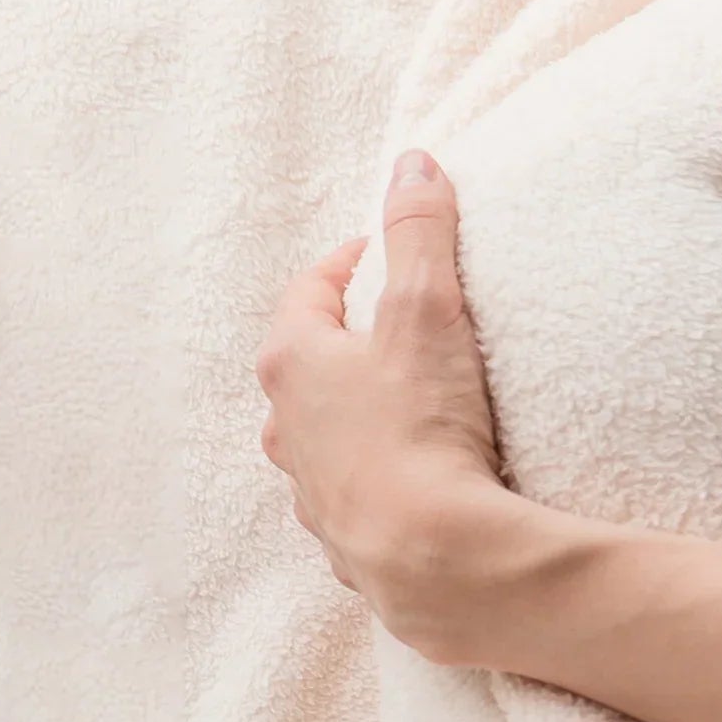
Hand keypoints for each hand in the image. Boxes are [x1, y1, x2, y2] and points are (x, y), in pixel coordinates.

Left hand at [258, 151, 548, 665]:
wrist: (435, 557)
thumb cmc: (421, 425)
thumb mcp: (427, 308)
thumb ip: (420, 231)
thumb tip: (412, 163)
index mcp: (292, 364)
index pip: (309, 292)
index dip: (350, 264)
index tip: (386, 252)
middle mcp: (286, 429)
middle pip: (311, 367)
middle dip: (350, 342)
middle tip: (401, 323)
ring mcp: (311, 492)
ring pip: (326, 437)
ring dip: (360, 416)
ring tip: (415, 404)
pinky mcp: (346, 544)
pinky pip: (356, 496)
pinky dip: (380, 478)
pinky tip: (422, 479)